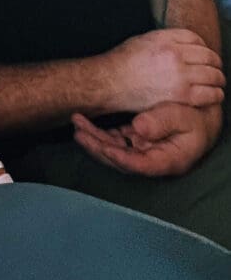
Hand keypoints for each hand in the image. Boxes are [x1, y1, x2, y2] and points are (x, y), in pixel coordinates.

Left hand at [72, 102, 221, 176]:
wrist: (202, 114)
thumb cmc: (198, 117)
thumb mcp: (185, 116)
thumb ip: (163, 122)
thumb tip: (138, 128)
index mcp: (168, 160)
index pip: (140, 165)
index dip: (120, 159)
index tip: (104, 148)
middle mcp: (152, 159)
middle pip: (120, 160)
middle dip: (97, 146)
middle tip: (79, 131)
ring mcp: (143, 150)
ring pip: (114, 150)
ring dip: (94, 138)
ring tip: (77, 121)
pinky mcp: (137, 140)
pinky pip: (115, 140)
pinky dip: (100, 132)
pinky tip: (86, 122)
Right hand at [107, 29, 223, 110]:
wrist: (109, 83)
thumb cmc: (121, 62)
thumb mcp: (142, 40)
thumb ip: (164, 40)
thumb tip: (181, 44)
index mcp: (165, 39)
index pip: (196, 39)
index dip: (203, 47)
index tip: (203, 55)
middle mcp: (175, 55)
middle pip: (209, 57)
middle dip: (215, 64)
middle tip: (215, 70)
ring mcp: (180, 75)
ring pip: (213, 75)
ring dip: (218, 79)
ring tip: (217, 83)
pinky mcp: (181, 95)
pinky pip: (210, 94)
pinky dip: (215, 95)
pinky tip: (214, 95)